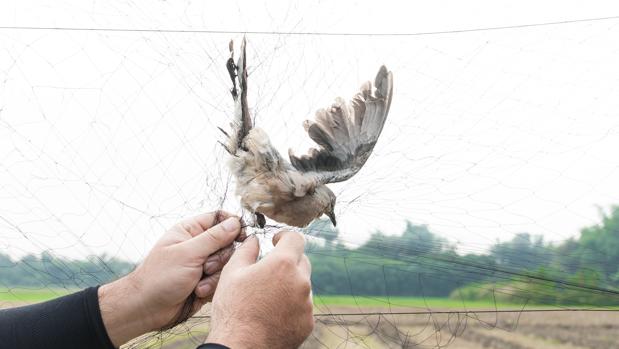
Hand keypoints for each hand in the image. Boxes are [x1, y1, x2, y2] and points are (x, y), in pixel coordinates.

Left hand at [98, 211, 242, 346]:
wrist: (147, 309)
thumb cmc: (160, 277)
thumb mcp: (188, 253)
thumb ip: (214, 238)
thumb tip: (236, 222)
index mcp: (190, 231)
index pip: (219, 218)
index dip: (233, 225)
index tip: (242, 235)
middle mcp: (198, 246)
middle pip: (228, 243)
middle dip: (220, 258)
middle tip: (205, 267)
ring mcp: (203, 264)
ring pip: (227, 264)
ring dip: (215, 276)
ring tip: (197, 284)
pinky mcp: (207, 281)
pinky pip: (222, 280)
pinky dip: (212, 288)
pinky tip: (197, 292)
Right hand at [206, 231, 313, 348]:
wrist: (240, 347)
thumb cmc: (233, 309)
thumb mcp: (232, 272)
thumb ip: (247, 250)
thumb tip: (254, 239)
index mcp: (283, 264)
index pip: (296, 238)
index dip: (285, 236)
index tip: (276, 241)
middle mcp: (301, 282)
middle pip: (301, 261)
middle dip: (287, 261)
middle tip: (267, 271)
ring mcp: (307, 304)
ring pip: (302, 285)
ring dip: (289, 285)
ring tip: (266, 297)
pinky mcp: (308, 323)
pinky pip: (303, 306)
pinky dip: (291, 305)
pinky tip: (272, 313)